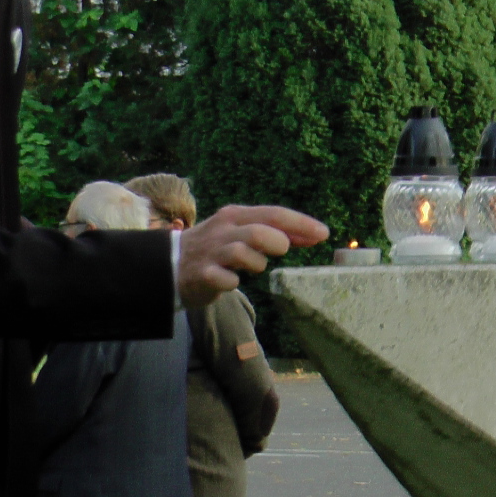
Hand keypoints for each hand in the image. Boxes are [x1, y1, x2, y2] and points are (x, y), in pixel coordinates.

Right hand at [177, 205, 329, 308]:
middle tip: (279, 252)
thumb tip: (313, 235)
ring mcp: (211, 252)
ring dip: (257, 264)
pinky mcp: (202, 275)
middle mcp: (223, 230)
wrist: (171, 264)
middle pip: (260, 231)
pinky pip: (227, 280)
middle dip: (278, 243)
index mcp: (235, 215)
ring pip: (243, 253)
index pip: (273, 213)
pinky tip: (232, 282)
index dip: (301, 223)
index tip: (324, 233)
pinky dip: (235, 283)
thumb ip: (274, 232)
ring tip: (251, 267)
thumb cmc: (216, 248)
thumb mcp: (242, 232)